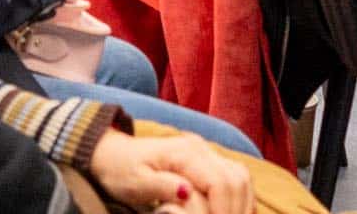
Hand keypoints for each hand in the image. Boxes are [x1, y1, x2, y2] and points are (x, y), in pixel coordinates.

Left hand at [86, 130, 252, 213]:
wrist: (114, 154)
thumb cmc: (121, 171)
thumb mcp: (134, 183)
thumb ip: (161, 186)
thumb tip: (187, 192)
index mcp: (185, 153)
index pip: (220, 182)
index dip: (224, 210)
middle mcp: (201, 148)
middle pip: (236, 179)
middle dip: (236, 209)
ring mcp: (206, 153)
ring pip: (241, 176)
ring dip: (242, 204)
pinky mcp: (208, 161)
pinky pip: (235, 177)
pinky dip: (240, 197)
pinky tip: (235, 213)